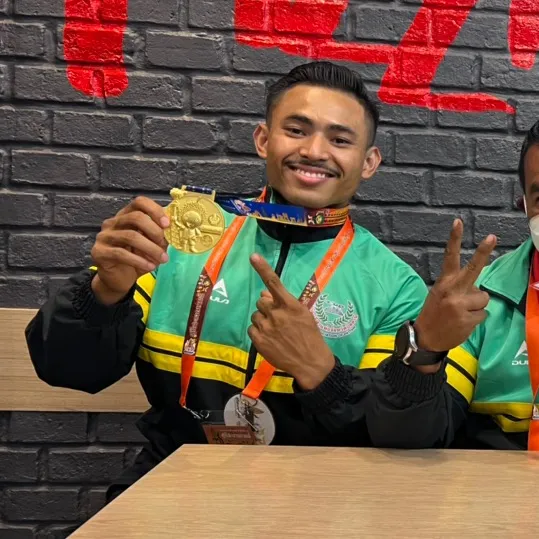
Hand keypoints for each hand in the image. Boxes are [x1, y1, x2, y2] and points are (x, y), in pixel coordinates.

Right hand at [90, 196, 169, 304]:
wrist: (119, 280)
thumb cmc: (136, 258)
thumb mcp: (151, 245)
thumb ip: (159, 235)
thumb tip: (173, 230)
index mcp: (126, 216)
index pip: (139, 202)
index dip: (155, 210)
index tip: (167, 224)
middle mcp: (113, 222)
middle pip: (135, 217)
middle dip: (155, 231)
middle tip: (165, 244)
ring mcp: (104, 236)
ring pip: (130, 236)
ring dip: (151, 248)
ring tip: (163, 259)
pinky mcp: (99, 252)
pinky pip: (122, 254)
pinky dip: (139, 261)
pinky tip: (150, 267)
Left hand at [248, 254, 334, 390]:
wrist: (310, 362)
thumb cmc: (310, 335)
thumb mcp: (303, 314)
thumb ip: (284, 303)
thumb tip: (265, 294)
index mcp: (290, 305)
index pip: (274, 283)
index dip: (263, 268)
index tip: (253, 256)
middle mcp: (277, 314)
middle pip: (261, 301)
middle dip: (267, 307)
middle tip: (277, 317)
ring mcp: (266, 327)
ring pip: (256, 315)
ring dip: (263, 320)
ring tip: (275, 331)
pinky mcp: (259, 341)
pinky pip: (252, 329)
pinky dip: (258, 332)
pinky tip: (269, 339)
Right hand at [414, 219, 496, 352]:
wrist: (425, 338)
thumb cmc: (435, 314)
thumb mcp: (440, 295)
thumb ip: (457, 287)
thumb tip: (478, 287)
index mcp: (444, 282)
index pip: (449, 256)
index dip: (454, 238)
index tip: (458, 222)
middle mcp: (452, 290)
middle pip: (473, 269)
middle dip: (483, 252)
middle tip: (492, 237)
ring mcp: (459, 305)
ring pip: (483, 298)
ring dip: (477, 306)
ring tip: (462, 313)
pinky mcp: (467, 319)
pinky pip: (483, 314)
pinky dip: (476, 319)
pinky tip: (463, 322)